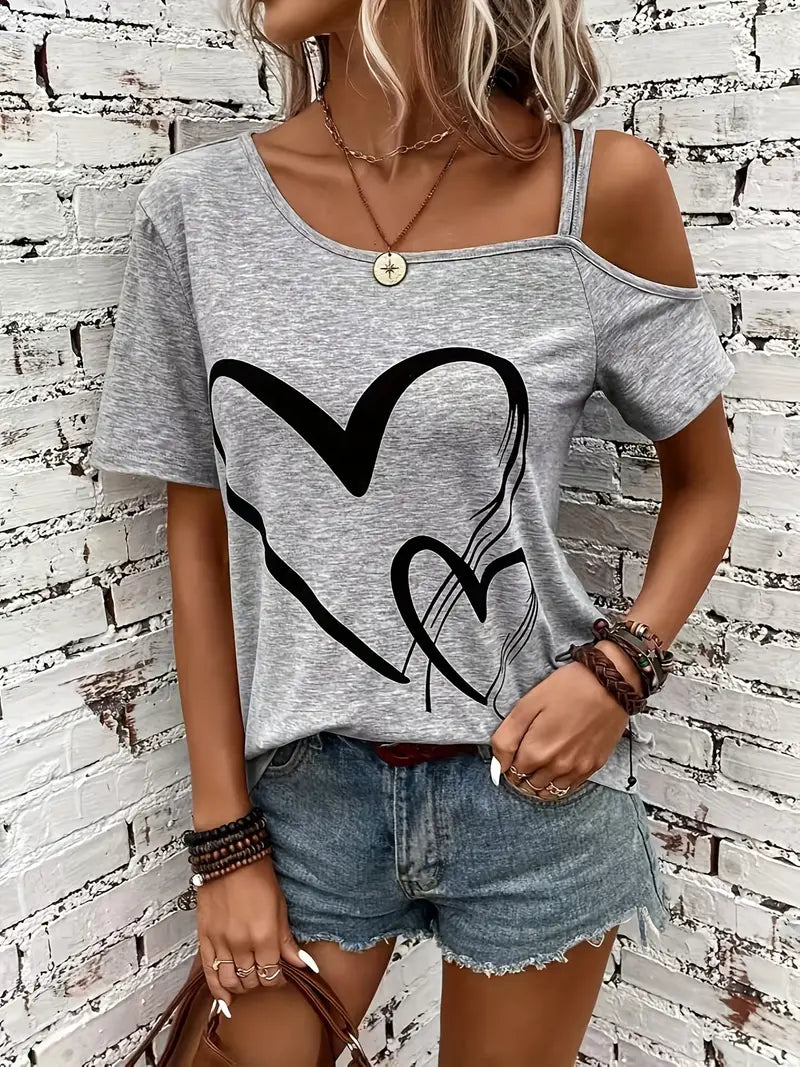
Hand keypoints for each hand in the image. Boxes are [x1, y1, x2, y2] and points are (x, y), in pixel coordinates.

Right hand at [197, 855, 316, 1013]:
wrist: (231, 857)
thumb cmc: (258, 877)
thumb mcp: (280, 907)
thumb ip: (287, 941)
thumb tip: (303, 964)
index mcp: (264, 936)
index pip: (271, 974)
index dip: (277, 979)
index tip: (279, 975)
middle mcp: (241, 944)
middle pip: (251, 980)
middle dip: (260, 982)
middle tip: (264, 975)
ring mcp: (220, 942)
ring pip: (230, 981)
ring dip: (240, 987)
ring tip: (247, 983)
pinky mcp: (204, 938)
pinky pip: (208, 972)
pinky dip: (216, 989)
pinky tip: (223, 1000)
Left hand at [491, 646, 638, 798]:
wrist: (608, 684)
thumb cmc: (567, 688)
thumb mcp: (527, 705)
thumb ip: (506, 737)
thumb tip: (498, 763)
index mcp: (536, 752)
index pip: (511, 773)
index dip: (507, 763)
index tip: (510, 753)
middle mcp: (556, 767)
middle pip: (528, 785)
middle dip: (520, 775)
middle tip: (522, 758)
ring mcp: (577, 769)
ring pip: (548, 792)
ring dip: (538, 783)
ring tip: (537, 766)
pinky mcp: (593, 767)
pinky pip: (569, 788)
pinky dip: (558, 784)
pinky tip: (556, 769)